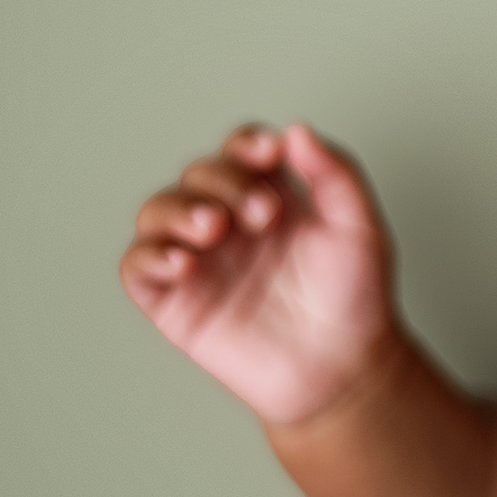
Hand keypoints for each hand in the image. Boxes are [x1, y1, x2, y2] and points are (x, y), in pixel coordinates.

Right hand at [120, 123, 400, 425]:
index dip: (246, 143)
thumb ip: (335, 173)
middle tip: (263, 214)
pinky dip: (150, 255)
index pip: (241, 151)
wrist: (343, 367)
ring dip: (178, 210)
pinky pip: (137, 267)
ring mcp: (201, 260)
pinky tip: (183, 261)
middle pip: (200, 174)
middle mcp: (230, 223)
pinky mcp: (175, 302)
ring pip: (158, 211)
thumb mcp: (359, 226)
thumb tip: (296, 129)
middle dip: (224, 181)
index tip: (269, 153)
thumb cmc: (355, 298)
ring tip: (214, 229)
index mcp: (272, 197)